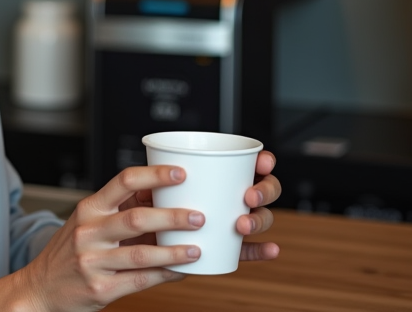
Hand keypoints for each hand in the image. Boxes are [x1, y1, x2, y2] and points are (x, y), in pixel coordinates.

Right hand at [15, 165, 201, 311]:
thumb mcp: (87, 223)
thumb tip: (166, 197)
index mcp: (88, 209)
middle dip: (173, 217)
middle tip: (199, 216)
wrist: (41, 287)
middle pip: (137, 218)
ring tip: (196, 249)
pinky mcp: (100, 288)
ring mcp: (93, 261)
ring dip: (174, 251)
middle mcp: (88, 232)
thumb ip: (121, 210)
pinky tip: (181, 271)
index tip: (180, 173)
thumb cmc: (70, 251)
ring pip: (142, 253)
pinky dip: (165, 275)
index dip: (154, 175)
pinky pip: (141, 280)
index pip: (123, 182)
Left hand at [118, 150, 281, 261]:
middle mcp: (232, 195)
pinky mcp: (229, 246)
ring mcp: (234, 220)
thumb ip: (160, 174)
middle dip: (264, 190)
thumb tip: (164, 164)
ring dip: (259, 220)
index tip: (262, 161)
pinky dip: (261, 250)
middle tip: (247, 196)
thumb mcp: (150, 183)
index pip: (250, 163)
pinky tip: (271, 250)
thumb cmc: (148, 201)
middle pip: (263, 189)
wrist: (140, 238)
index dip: (264, 161)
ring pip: (260, 217)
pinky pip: (249, 249)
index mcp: (218, 174)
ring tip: (242, 225)